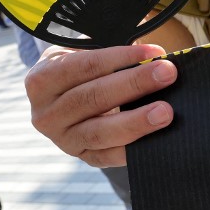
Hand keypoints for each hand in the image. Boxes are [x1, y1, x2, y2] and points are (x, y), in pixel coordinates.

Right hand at [25, 43, 176, 167]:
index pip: (84, 66)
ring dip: (135, 121)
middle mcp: (45, 113)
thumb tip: (151, 54)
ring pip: (99, 132)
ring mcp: (62, 139)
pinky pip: (107, 157)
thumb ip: (111, 53)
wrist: (71, 97)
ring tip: (165, 111)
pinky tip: (154, 139)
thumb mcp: (86, 52)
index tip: (154, 52)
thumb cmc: (85, 70)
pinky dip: (131, 149)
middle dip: (134, 84)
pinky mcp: (82, 157)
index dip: (121, 58)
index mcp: (42, 79)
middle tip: (167, 74)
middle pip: (92, 98)